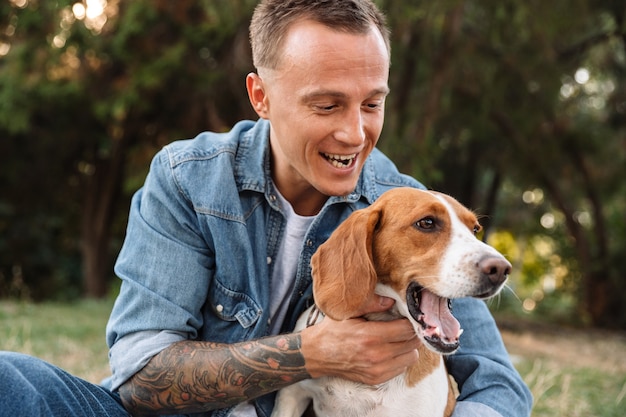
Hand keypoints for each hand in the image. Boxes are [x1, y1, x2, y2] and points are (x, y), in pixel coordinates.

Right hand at [300, 295, 419, 384]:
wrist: (316, 354)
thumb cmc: (333, 331)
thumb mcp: (349, 313)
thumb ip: (372, 305)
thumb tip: (392, 300)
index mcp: (371, 336)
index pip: (407, 329)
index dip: (410, 321)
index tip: (407, 316)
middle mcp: (377, 355)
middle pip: (412, 343)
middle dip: (411, 332)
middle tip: (405, 325)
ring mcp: (377, 370)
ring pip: (411, 357)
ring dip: (408, 347)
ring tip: (398, 338)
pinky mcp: (376, 379)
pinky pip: (401, 368)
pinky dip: (400, 359)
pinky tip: (390, 350)